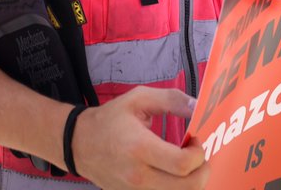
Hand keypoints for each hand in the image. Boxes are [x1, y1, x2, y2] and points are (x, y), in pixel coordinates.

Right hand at [71, 87, 208, 189]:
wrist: (79, 143)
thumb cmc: (110, 120)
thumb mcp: (137, 99)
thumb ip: (170, 99)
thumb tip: (197, 106)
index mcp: (140, 148)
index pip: (183, 164)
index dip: (198, 154)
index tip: (194, 140)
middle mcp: (138, 176)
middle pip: (187, 187)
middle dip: (202, 171)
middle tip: (198, 156)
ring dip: (191, 182)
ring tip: (184, 164)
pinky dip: (175, 189)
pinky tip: (171, 174)